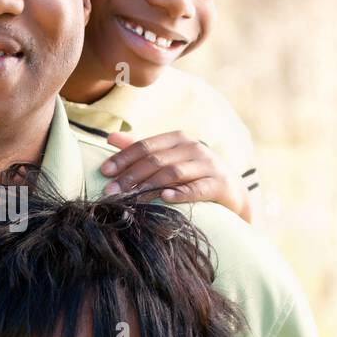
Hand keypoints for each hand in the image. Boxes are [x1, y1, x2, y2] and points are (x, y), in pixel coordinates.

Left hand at [100, 130, 250, 221]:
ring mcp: (209, 165)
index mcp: (178, 139)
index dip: (123, 158)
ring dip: (148, 186)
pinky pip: (197, 189)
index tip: (103, 172)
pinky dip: (180, 193)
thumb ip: (141, 148)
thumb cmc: (194, 174)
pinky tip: (165, 199)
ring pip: (173, 173)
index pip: (145, 146)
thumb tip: (110, 137)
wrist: (232, 193)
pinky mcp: (220, 184)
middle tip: (110, 192)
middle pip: (156, 160)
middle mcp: (194, 147)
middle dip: (130, 176)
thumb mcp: (169, 159)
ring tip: (129, 198)